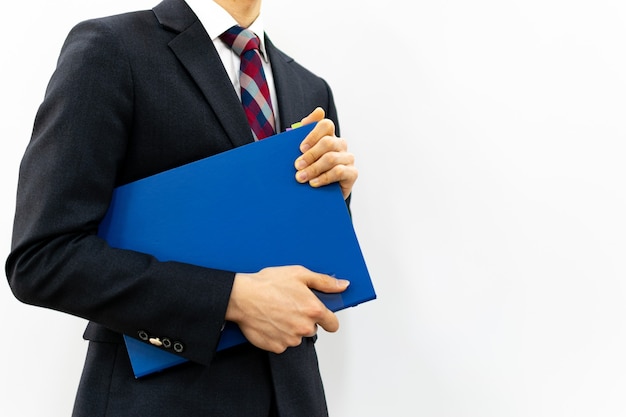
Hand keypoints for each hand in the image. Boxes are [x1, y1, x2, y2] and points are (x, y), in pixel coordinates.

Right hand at [225, 265, 349, 353]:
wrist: (241, 297)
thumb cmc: (267, 284)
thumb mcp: (299, 274)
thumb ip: (324, 282)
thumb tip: (343, 285)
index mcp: (313, 310)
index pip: (333, 324)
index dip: (328, 319)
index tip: (321, 316)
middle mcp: (304, 327)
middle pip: (312, 329)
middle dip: (304, 320)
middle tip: (290, 306)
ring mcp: (290, 339)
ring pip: (297, 337)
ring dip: (290, 328)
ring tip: (277, 312)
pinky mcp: (276, 346)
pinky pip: (282, 343)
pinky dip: (278, 335)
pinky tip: (270, 321)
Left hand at [295, 108, 357, 199]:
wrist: (319, 195)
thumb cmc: (309, 170)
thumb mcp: (303, 153)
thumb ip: (304, 132)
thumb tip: (318, 111)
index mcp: (329, 136)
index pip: (326, 125)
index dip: (313, 134)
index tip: (300, 148)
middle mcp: (340, 145)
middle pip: (328, 142)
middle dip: (310, 155)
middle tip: (297, 166)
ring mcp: (348, 158)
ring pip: (331, 158)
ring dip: (314, 168)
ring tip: (301, 178)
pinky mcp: (352, 173)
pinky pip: (339, 171)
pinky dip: (324, 178)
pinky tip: (313, 183)